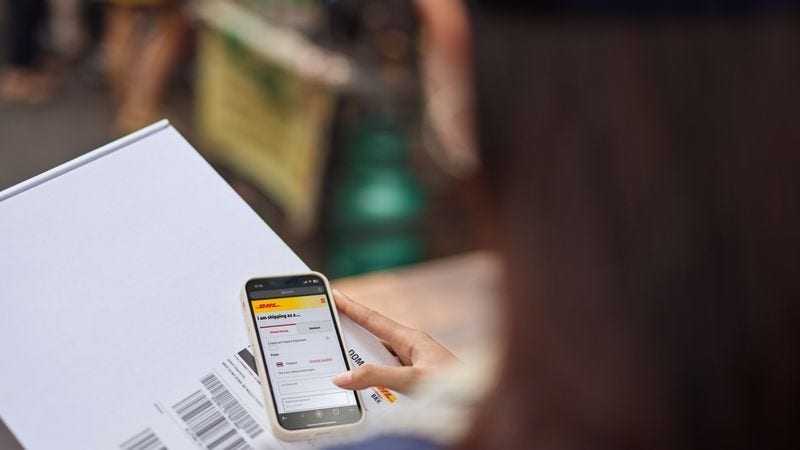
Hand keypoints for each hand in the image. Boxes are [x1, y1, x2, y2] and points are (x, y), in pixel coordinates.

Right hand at [331, 289, 458, 393]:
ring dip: (365, 364)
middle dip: (352, 337)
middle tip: (330, 331)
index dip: (351, 307)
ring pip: (381, 359)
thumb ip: (376, 378)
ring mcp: (415, 361)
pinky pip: (390, 373)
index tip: (335, 294)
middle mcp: (412, 347)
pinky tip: (371, 390)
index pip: (373, 319)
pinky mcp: (418, 376)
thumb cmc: (455, 386)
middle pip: (374, 339)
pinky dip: (377, 378)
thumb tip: (343, 377)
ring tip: (346, 370)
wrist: (479, 401)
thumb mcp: (411, 381)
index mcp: (411, 339)